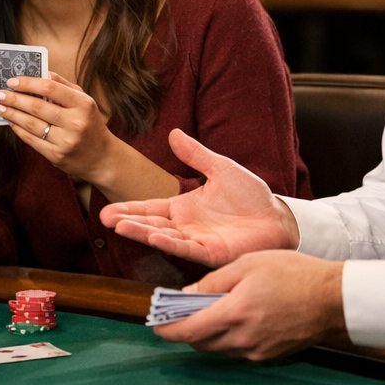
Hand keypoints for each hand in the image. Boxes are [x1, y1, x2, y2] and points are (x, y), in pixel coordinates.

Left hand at [0, 71, 114, 181]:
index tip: (12, 81)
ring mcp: (66, 141)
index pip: (50, 88)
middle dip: (14, 99)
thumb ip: (64, 85)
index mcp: (83, 104)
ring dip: (12, 114)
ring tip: (0, 107)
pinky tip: (11, 122)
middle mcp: (75, 123)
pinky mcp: (56, 156)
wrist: (102, 158)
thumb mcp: (85, 101)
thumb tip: (41, 72)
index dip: (28, 83)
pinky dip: (18, 129)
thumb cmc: (89, 123)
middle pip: (37, 107)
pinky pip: (32, 140)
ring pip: (31, 124)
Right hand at [100, 128, 297, 265]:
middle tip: (105, 219)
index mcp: (184, 208)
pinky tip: (153, 237)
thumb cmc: (251, 197)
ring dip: (142, 232)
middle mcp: (185, 226)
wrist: (278, 217)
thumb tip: (173, 132)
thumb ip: (196, 154)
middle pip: (150, 223)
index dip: (129, 209)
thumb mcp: (221, 168)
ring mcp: (196, 240)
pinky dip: (169, 243)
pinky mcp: (211, 252)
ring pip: (163, 237)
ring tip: (120, 226)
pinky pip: (186, 248)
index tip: (106, 212)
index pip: (150, 208)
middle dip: (128, 222)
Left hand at [153, 251, 344, 360]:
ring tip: (204, 314)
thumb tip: (186, 295)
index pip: (188, 331)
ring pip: (218, 349)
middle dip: (185, 331)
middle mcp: (243, 339)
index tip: (155, 325)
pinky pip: (237, 351)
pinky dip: (227, 339)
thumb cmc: (294, 273)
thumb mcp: (248, 265)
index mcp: (235, 313)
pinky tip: (232, 320)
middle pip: (200, 344)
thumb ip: (213, 282)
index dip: (167, 330)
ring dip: (206, 336)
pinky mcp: (269, 356)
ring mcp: (257, 351)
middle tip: (178, 314)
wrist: (335, 299)